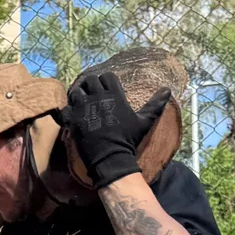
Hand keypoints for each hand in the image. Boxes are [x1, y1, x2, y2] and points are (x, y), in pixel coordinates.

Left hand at [60, 72, 170, 189]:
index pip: (107, 76)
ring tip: (80, 101)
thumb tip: (168, 89)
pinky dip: (67, 109)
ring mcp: (84, 108)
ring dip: (77, 94)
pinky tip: (71, 114)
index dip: (105, 80)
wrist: (111, 158)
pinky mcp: (73, 120)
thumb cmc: (128, 139)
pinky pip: (65, 107)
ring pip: (75, 91)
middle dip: (89, 84)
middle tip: (90, 92)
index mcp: (115, 95)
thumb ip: (155, 104)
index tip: (105, 87)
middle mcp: (98, 98)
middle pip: (89, 80)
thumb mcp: (144, 121)